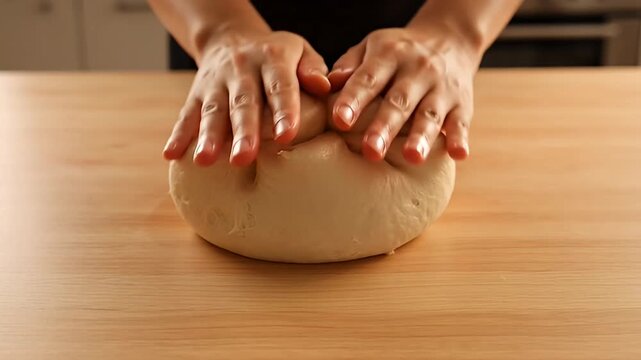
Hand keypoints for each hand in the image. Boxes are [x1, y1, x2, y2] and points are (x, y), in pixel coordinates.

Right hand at [163, 30, 330, 165]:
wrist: (231, 37)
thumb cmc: (276, 56)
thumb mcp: (299, 50)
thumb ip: (312, 69)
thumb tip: (325, 87)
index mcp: (272, 59)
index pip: (279, 86)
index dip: (284, 110)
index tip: (287, 136)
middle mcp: (241, 69)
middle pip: (242, 102)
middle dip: (243, 131)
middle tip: (245, 157)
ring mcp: (216, 82)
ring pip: (212, 110)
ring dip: (208, 136)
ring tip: (205, 160)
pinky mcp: (196, 93)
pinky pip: (186, 114)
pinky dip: (178, 135)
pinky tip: (172, 154)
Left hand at [328, 26, 480, 162]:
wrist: (450, 39)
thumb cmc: (397, 53)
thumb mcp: (371, 47)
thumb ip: (349, 65)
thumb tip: (326, 84)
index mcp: (389, 55)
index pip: (369, 78)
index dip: (354, 99)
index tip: (340, 120)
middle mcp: (417, 70)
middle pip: (399, 101)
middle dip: (385, 127)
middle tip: (371, 151)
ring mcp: (442, 87)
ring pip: (430, 114)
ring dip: (421, 136)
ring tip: (412, 158)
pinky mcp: (462, 104)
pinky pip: (461, 122)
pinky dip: (460, 137)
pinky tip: (457, 154)